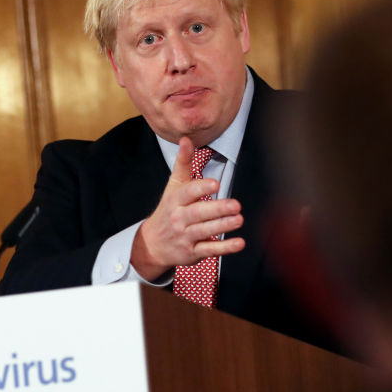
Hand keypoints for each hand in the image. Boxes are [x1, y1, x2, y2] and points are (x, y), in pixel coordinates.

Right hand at [131, 137, 245, 279]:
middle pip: (198, 213)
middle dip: (217, 209)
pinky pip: (209, 250)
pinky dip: (224, 248)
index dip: (201, 188)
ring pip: (204, 231)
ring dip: (223, 226)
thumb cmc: (168, 210)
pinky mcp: (192, 252)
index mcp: (175, 200)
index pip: (188, 193)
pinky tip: (239, 243)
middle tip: (236, 205)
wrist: (152, 244)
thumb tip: (187, 139)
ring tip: (239, 220)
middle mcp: (179, 218)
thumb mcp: (173, 186)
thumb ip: (183, 163)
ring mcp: (185, 236)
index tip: (216, 184)